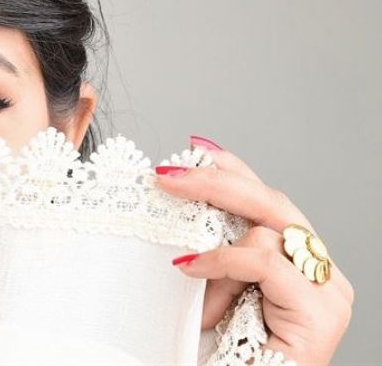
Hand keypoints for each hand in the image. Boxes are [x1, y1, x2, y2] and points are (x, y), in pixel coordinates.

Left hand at [156, 136, 353, 365]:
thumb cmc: (231, 356)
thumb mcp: (215, 292)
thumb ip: (215, 257)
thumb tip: (183, 217)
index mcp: (300, 265)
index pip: (270, 203)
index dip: (235, 172)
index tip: (196, 151)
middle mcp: (321, 274)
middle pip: (273, 204)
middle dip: (216, 181)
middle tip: (169, 175)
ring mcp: (327, 291)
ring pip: (267, 231)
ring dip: (215, 249)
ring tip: (186, 269)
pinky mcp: (320, 312)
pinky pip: (264, 261)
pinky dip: (221, 261)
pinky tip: (191, 269)